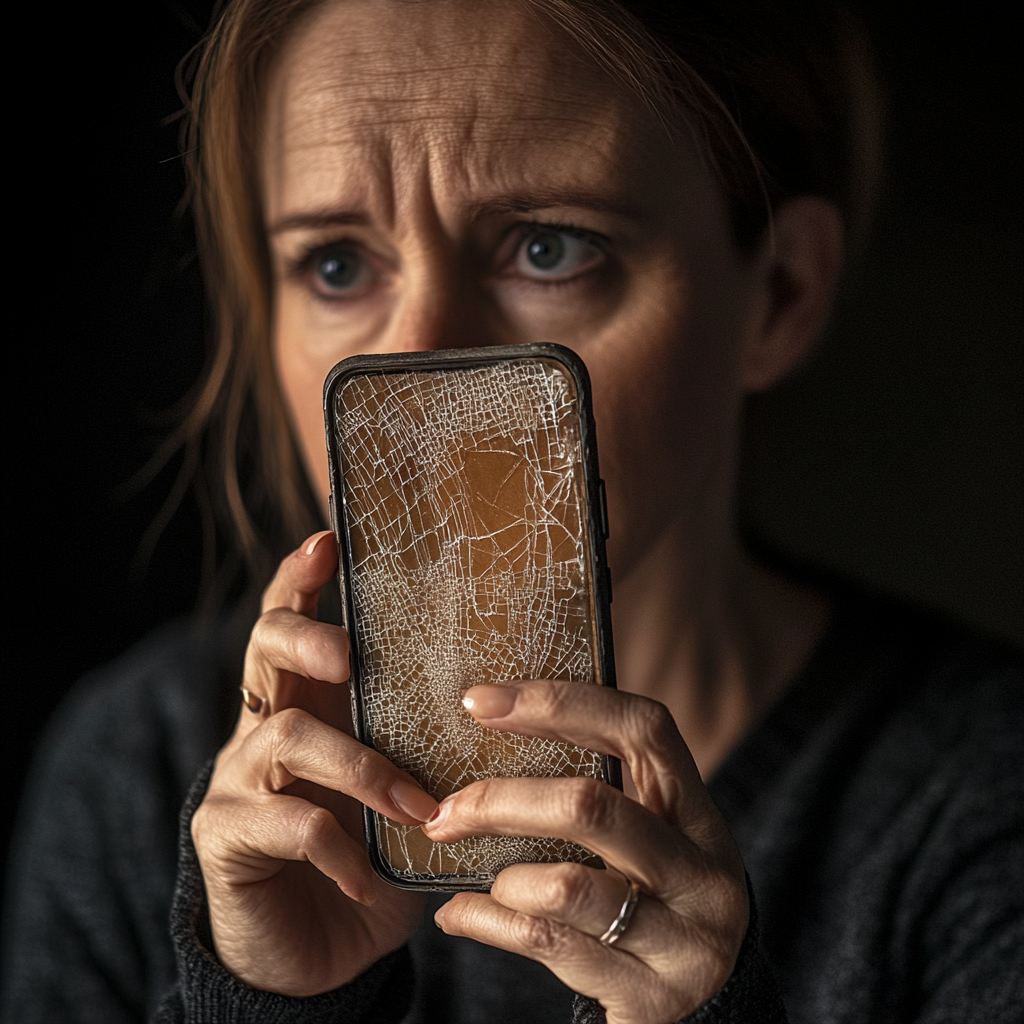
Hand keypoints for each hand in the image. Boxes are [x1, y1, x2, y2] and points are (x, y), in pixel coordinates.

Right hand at [191, 531, 437, 995]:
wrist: (321, 951)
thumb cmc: (376, 855)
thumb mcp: (409, 787)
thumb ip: (433, 743)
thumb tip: (521, 701)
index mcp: (312, 701)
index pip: (295, 619)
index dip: (303, 577)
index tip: (327, 540)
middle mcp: (264, 726)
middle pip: (265, 647)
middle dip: (307, 637)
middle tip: (349, 658)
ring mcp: (239, 780)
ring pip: (285, 734)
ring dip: (359, 766)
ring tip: (413, 805)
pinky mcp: (228, 838)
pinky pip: (288, 824)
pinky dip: (340, 846)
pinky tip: (368, 877)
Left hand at [423, 680, 747, 1023]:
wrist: (703, 1015)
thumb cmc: (649, 903)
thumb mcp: (646, 841)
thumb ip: (599, 794)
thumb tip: (493, 724)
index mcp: (696, 811)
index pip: (641, 730)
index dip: (561, 703)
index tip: (482, 700)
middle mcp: (701, 869)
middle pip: (591, 806)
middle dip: (501, 802)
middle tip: (444, 810)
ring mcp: (684, 938)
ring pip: (565, 886)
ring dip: (502, 879)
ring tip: (477, 880)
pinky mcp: (650, 996)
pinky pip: (545, 944)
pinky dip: (486, 921)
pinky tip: (458, 914)